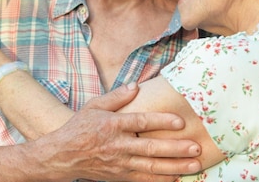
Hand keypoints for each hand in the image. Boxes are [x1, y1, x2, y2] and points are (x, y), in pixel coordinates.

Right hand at [32, 83, 202, 181]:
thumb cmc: (80, 127)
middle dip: (175, 149)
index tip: (180, 122)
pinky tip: (177, 178)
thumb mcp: (94, 106)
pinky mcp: (120, 176)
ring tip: (194, 165)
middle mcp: (117, 146)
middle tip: (196, 147)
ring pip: (151, 167)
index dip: (161, 121)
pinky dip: (161, 180)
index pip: (140, 122)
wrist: (63, 155)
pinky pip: (144, 181)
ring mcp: (119, 164)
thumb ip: (116, 97)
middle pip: (150, 148)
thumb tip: (136, 86)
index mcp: (112, 125)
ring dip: (174, 166)